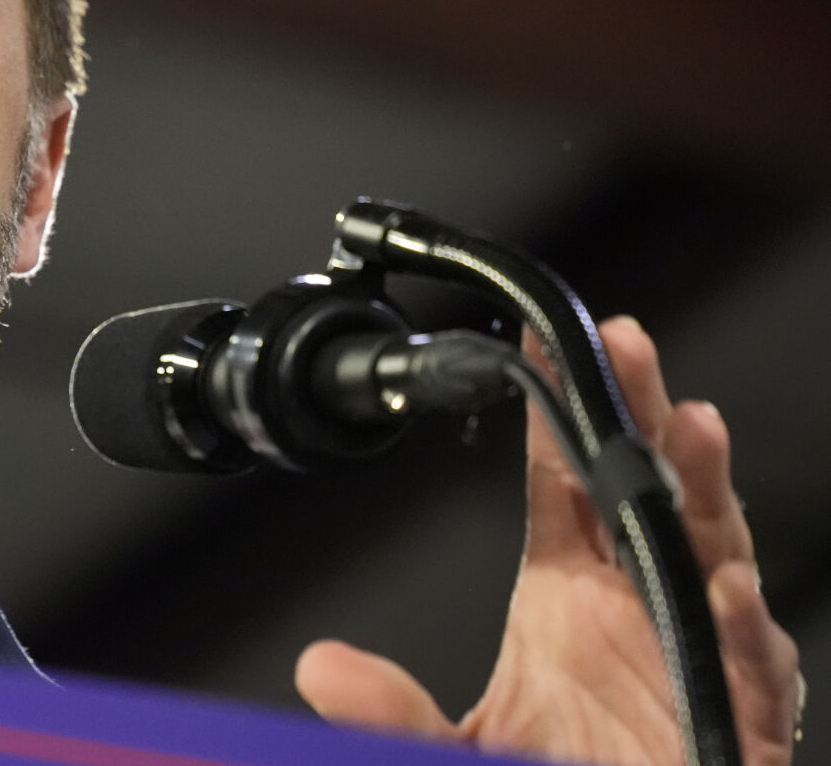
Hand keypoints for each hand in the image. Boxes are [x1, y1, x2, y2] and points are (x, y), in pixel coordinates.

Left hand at [293, 317, 801, 764]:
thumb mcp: (454, 750)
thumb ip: (391, 712)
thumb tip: (322, 665)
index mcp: (567, 600)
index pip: (562, 484)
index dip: (557, 415)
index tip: (542, 345)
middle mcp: (632, 612)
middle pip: (643, 491)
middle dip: (641, 417)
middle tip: (626, 347)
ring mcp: (690, 658)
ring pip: (710, 557)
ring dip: (705, 494)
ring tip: (692, 428)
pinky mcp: (735, 721)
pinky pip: (748, 667)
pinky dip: (742, 628)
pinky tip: (726, 583)